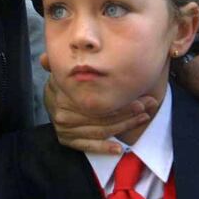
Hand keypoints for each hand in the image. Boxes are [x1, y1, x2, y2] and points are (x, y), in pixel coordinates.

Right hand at [41, 53, 156, 154]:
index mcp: (65, 94)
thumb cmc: (65, 79)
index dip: (121, 102)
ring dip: (123, 126)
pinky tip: (118, 148)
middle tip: (148, 107)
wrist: (49, 95)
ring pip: (99, 130)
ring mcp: (64, 128)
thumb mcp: (64, 67)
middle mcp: (63, 113)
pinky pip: (87, 145)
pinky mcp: (66, 140)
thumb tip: (66, 51)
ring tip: (143, 118)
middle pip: (101, 116)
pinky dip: (103, 148)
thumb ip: (66, 59)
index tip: (141, 99)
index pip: (97, 102)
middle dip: (128, 112)